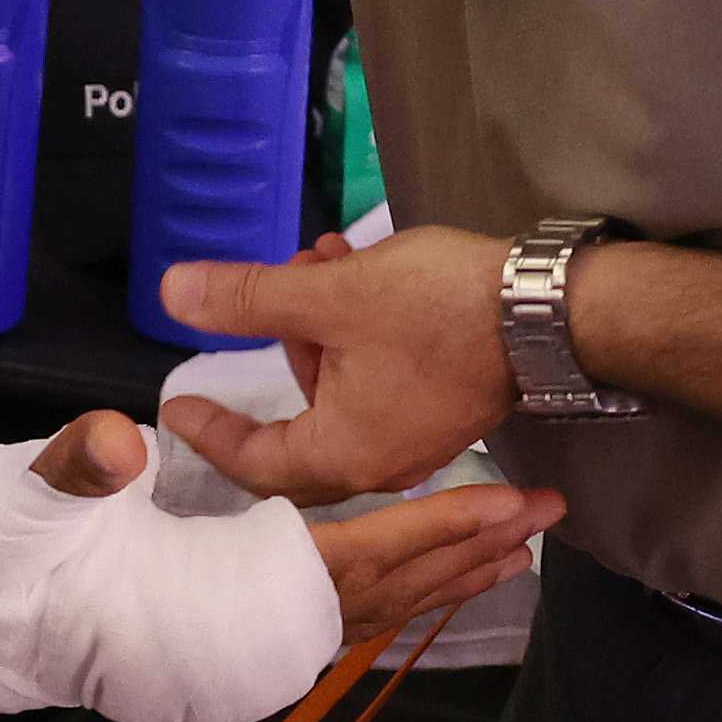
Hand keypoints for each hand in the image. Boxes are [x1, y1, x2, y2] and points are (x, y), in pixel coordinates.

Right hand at [34, 399, 545, 648]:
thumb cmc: (21, 578)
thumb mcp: (46, 512)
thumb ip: (83, 474)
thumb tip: (115, 438)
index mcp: (234, 588)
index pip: (351, 557)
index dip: (429, 531)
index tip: (497, 506)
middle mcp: (266, 624)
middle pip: (392, 587)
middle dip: (469, 550)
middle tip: (543, 516)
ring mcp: (271, 638)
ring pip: (385, 607)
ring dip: (454, 576)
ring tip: (520, 547)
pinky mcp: (269, 636)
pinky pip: (361, 615)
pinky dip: (414, 591)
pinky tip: (444, 577)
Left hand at [157, 224, 526, 502]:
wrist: (549, 307)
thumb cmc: (437, 308)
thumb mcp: (329, 294)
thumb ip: (247, 298)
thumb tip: (172, 293)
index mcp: (345, 453)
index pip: (254, 461)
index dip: (211, 433)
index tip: (176, 408)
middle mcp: (380, 462)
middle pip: (298, 422)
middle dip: (281, 346)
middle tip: (275, 288)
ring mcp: (417, 437)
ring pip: (338, 389)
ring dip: (319, 325)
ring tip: (322, 259)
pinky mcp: (443, 407)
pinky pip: (376, 381)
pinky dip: (356, 333)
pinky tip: (356, 270)